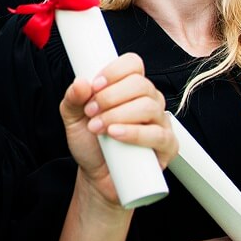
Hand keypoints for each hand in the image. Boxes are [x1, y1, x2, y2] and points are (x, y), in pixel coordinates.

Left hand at [60, 53, 176, 207]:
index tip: (95, 85)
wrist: (98, 177)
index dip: (114, 71)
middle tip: (91, 111)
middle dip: (110, 97)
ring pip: (148, 107)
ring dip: (118, 115)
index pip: (133, 64)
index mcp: (129, 87)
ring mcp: (160, 122)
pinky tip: (116, 135)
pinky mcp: (167, 146)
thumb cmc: (91, 142)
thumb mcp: (73, 117)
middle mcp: (149, 100)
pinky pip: (158, 135)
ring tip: (98, 127)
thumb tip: (81, 83)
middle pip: (140, 84)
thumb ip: (72, 98)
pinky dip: (134, 133)